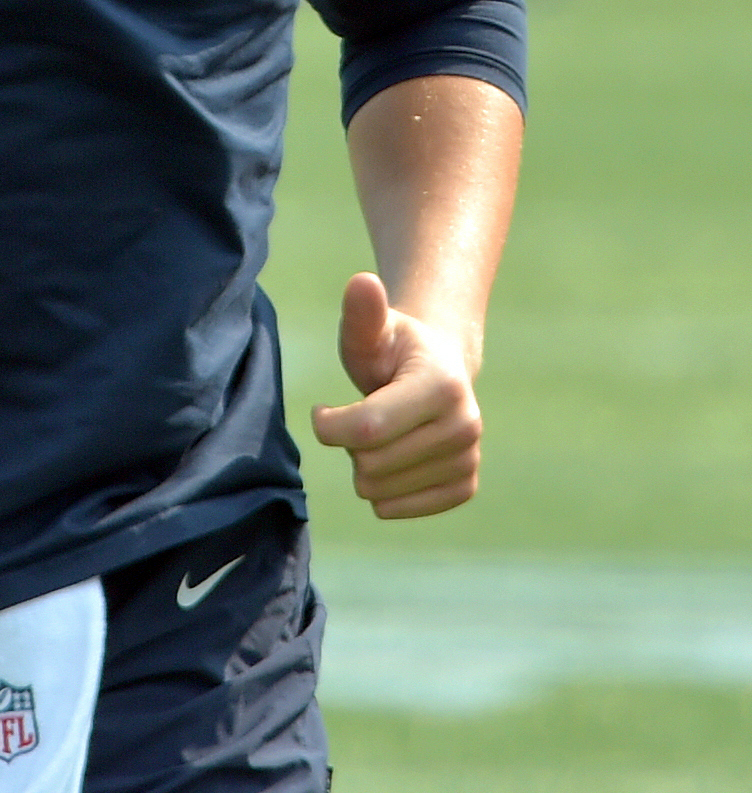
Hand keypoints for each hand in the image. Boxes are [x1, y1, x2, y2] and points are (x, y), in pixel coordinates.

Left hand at [310, 272, 481, 518]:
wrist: (435, 370)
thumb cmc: (391, 348)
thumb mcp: (371, 329)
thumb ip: (362, 312)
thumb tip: (362, 282)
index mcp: (442, 386)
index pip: (365, 429)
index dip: (329, 425)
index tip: (322, 411)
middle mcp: (465, 425)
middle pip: (370, 464)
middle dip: (349, 445)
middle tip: (362, 418)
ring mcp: (469, 458)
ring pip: (380, 493)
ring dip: (365, 467)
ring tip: (380, 435)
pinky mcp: (465, 486)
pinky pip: (400, 510)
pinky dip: (383, 492)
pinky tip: (390, 460)